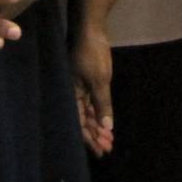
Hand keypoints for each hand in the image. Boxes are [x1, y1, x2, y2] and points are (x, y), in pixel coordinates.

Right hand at [72, 21, 114, 156]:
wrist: (90, 30)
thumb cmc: (92, 55)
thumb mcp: (100, 81)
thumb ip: (103, 105)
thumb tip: (106, 128)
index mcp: (72, 95)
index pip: (80, 123)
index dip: (90, 138)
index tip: (101, 151)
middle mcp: (73, 94)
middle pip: (83, 120)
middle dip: (95, 135)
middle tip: (107, 149)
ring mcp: (79, 87)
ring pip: (87, 112)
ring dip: (98, 125)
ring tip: (109, 139)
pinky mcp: (86, 81)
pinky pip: (90, 102)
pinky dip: (98, 112)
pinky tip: (104, 121)